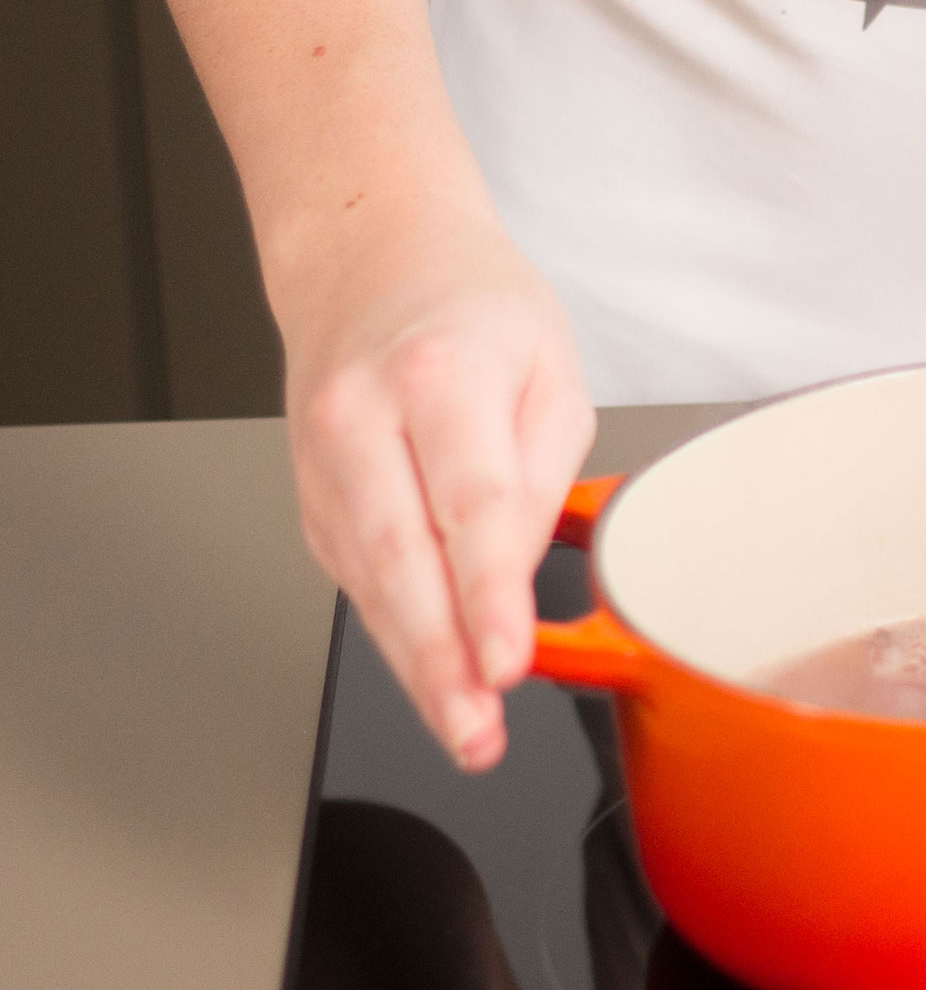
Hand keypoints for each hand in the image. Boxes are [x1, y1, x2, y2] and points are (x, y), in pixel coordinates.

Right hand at [279, 209, 593, 770]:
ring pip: (370, 584)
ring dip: (416, 667)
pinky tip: (434, 677)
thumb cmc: (472, 308)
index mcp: (439, 374)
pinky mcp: (311, 499)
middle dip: (440, 661)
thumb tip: (522, 572)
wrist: (368, 259)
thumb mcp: (552, 368)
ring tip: (467, 730)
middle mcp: (362, 419)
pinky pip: (358, 580)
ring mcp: (322, 463)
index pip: (468, 502)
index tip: (508, 659)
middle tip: (477, 730)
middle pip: (399, 558)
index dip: (488, 593)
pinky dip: (396, 635)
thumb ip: (545, 472)